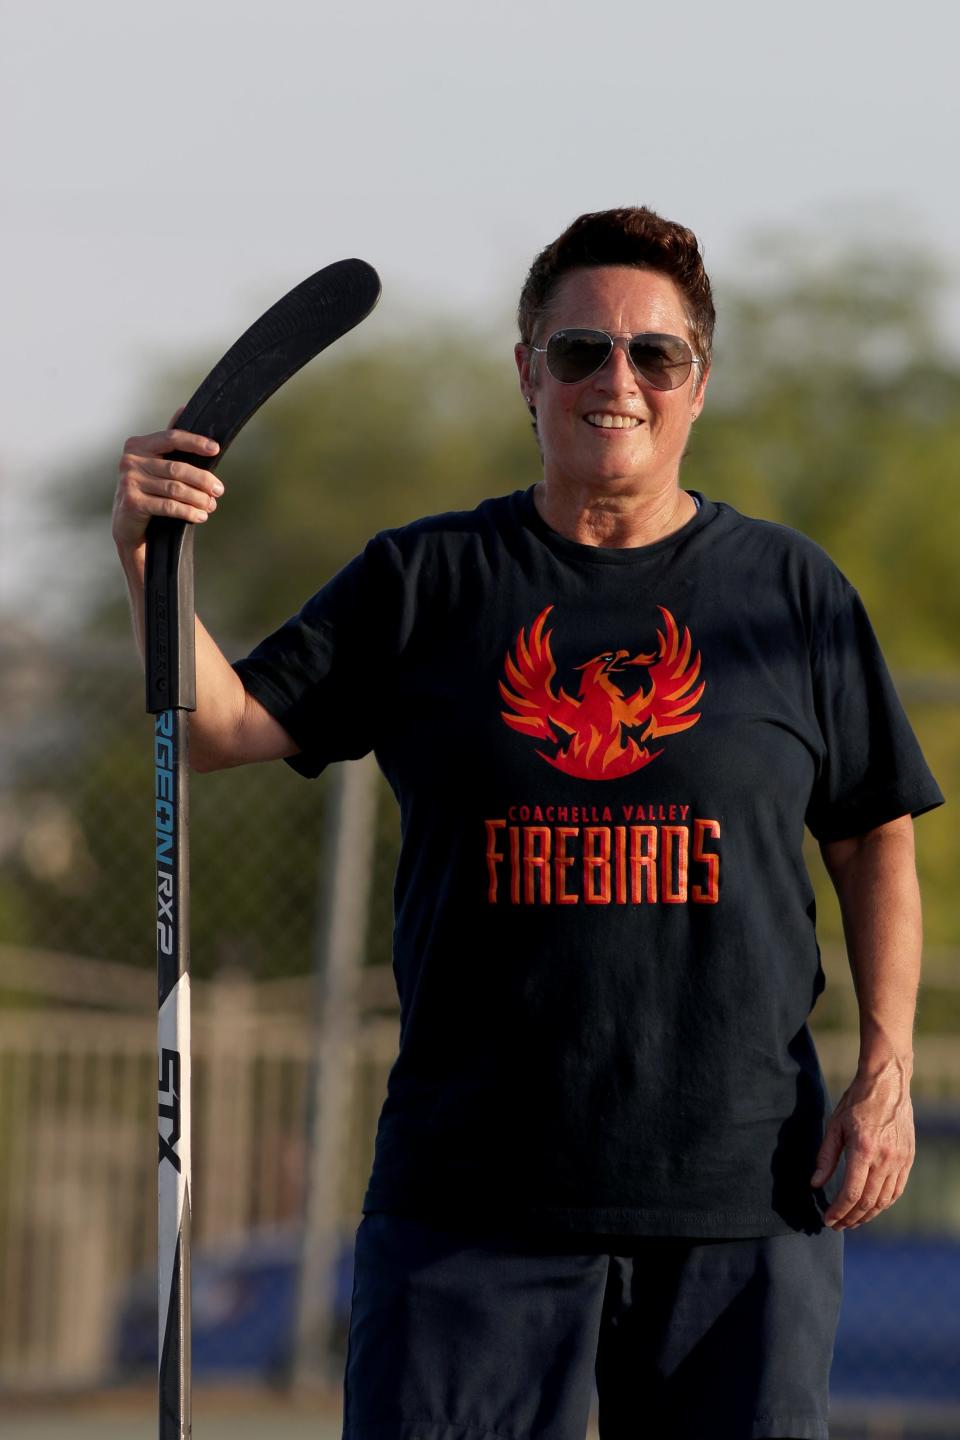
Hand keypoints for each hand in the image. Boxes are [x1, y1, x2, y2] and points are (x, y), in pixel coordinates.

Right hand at [112, 406, 222, 554]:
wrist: (126, 523)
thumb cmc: (147, 489)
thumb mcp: (156, 463)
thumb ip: (169, 441)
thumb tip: (184, 408)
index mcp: (138, 445)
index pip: (171, 438)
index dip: (195, 442)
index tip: (215, 448)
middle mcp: (130, 460)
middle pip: (177, 468)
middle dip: (203, 480)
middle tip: (219, 490)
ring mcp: (129, 481)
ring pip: (175, 488)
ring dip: (199, 498)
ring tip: (211, 505)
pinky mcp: (132, 502)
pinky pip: (168, 506)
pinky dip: (188, 512)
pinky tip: (200, 516)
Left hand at [811, 1060, 914, 1228]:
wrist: (887, 1084)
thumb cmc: (856, 1102)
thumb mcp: (834, 1126)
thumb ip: (825, 1158)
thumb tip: (815, 1184)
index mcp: (863, 1150)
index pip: (851, 1193)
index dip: (838, 1211)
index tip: (828, 1220)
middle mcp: (885, 1159)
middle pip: (868, 1202)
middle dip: (850, 1218)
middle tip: (837, 1225)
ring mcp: (900, 1160)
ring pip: (884, 1200)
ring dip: (867, 1215)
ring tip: (852, 1221)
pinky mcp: (908, 1158)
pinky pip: (897, 1189)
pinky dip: (884, 1203)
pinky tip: (872, 1207)